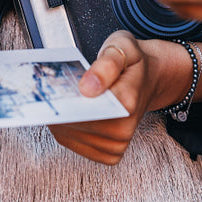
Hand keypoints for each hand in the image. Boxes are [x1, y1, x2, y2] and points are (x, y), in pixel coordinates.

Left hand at [49, 32, 197, 165]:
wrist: (148, 78)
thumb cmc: (132, 62)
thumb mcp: (123, 47)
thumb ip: (107, 64)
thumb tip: (87, 87)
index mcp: (127, 102)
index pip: (87, 108)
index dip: (67, 99)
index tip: (53, 87)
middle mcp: (124, 129)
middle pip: (75, 123)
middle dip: (60, 106)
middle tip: (53, 88)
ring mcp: (116, 145)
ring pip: (69, 135)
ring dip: (59, 117)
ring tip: (61, 97)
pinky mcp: (108, 154)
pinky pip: (73, 144)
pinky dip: (63, 128)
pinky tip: (67, 111)